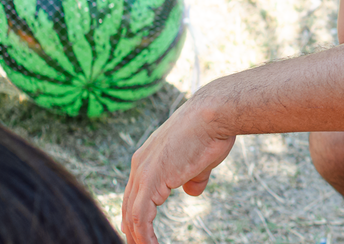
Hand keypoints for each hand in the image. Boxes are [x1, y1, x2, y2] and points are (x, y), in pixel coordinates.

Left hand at [122, 96, 235, 243]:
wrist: (216, 113)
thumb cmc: (213, 131)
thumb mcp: (201, 160)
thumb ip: (193, 177)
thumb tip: (191, 191)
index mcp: (147, 158)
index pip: (134, 194)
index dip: (135, 216)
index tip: (139, 234)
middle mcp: (139, 164)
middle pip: (128, 206)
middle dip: (132, 230)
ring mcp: (143, 172)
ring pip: (131, 215)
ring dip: (138, 238)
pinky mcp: (152, 179)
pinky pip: (141, 216)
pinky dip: (144, 236)